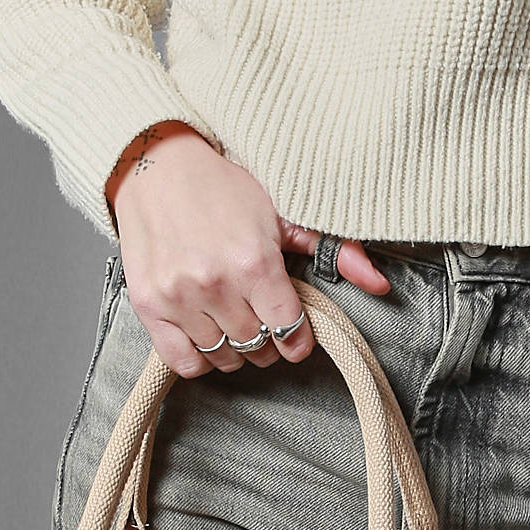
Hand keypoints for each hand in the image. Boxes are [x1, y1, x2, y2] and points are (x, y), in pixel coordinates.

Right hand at [105, 121, 391, 378]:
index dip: (297, 337)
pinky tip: (206, 333)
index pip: (289, 332)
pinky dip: (200, 358)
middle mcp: (215, 284)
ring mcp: (179, 297)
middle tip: (261, 316)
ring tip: (233, 320)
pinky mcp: (149, 305)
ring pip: (223, 358)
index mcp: (255, 262)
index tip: (292, 328)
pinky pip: (184, 362)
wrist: (156, 166)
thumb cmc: (223, 188)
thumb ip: (333, 249)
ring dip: (235, 349)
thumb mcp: (283, 212)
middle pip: (258, 348)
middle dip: (267, 339)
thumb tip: (380, 285)